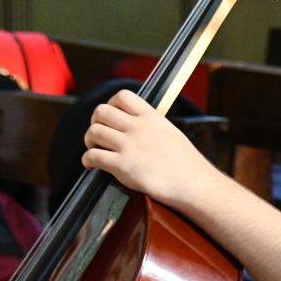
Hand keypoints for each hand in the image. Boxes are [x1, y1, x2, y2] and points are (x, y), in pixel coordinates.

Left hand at [83, 89, 220, 210]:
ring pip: (93, 132)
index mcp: (151, 117)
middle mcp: (138, 127)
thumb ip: (152, 125)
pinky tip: (91, 165)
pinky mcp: (122, 165)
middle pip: (101, 111)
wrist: (193, 184)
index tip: (111, 117)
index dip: (111, 104)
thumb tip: (138, 125)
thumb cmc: (187, 164)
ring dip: (90, 141)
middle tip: (99, 134)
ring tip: (95, 149)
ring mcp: (129, 146)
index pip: (122, 96)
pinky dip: (87, 160)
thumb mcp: (171, 132)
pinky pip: (93, 156)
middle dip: (96, 122)